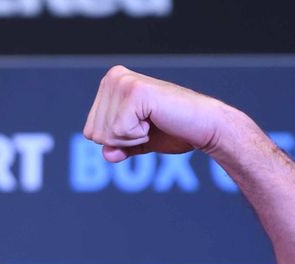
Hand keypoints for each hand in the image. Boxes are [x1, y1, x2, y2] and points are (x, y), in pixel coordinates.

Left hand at [83, 66, 228, 163]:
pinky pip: (120, 131)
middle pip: (94, 133)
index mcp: (110, 85)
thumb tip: (107, 154)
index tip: (142, 127)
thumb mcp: (136, 142)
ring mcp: (123, 82)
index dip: (116, 141)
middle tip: (149, 125)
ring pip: (106, 133)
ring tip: (153, 122)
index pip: (90, 131)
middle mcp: (113, 78)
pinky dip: (139, 136)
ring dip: (132, 138)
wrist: (204, 126)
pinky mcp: (134, 91)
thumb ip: (117, 147)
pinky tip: (156, 120)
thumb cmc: (174, 130)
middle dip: (123, 140)